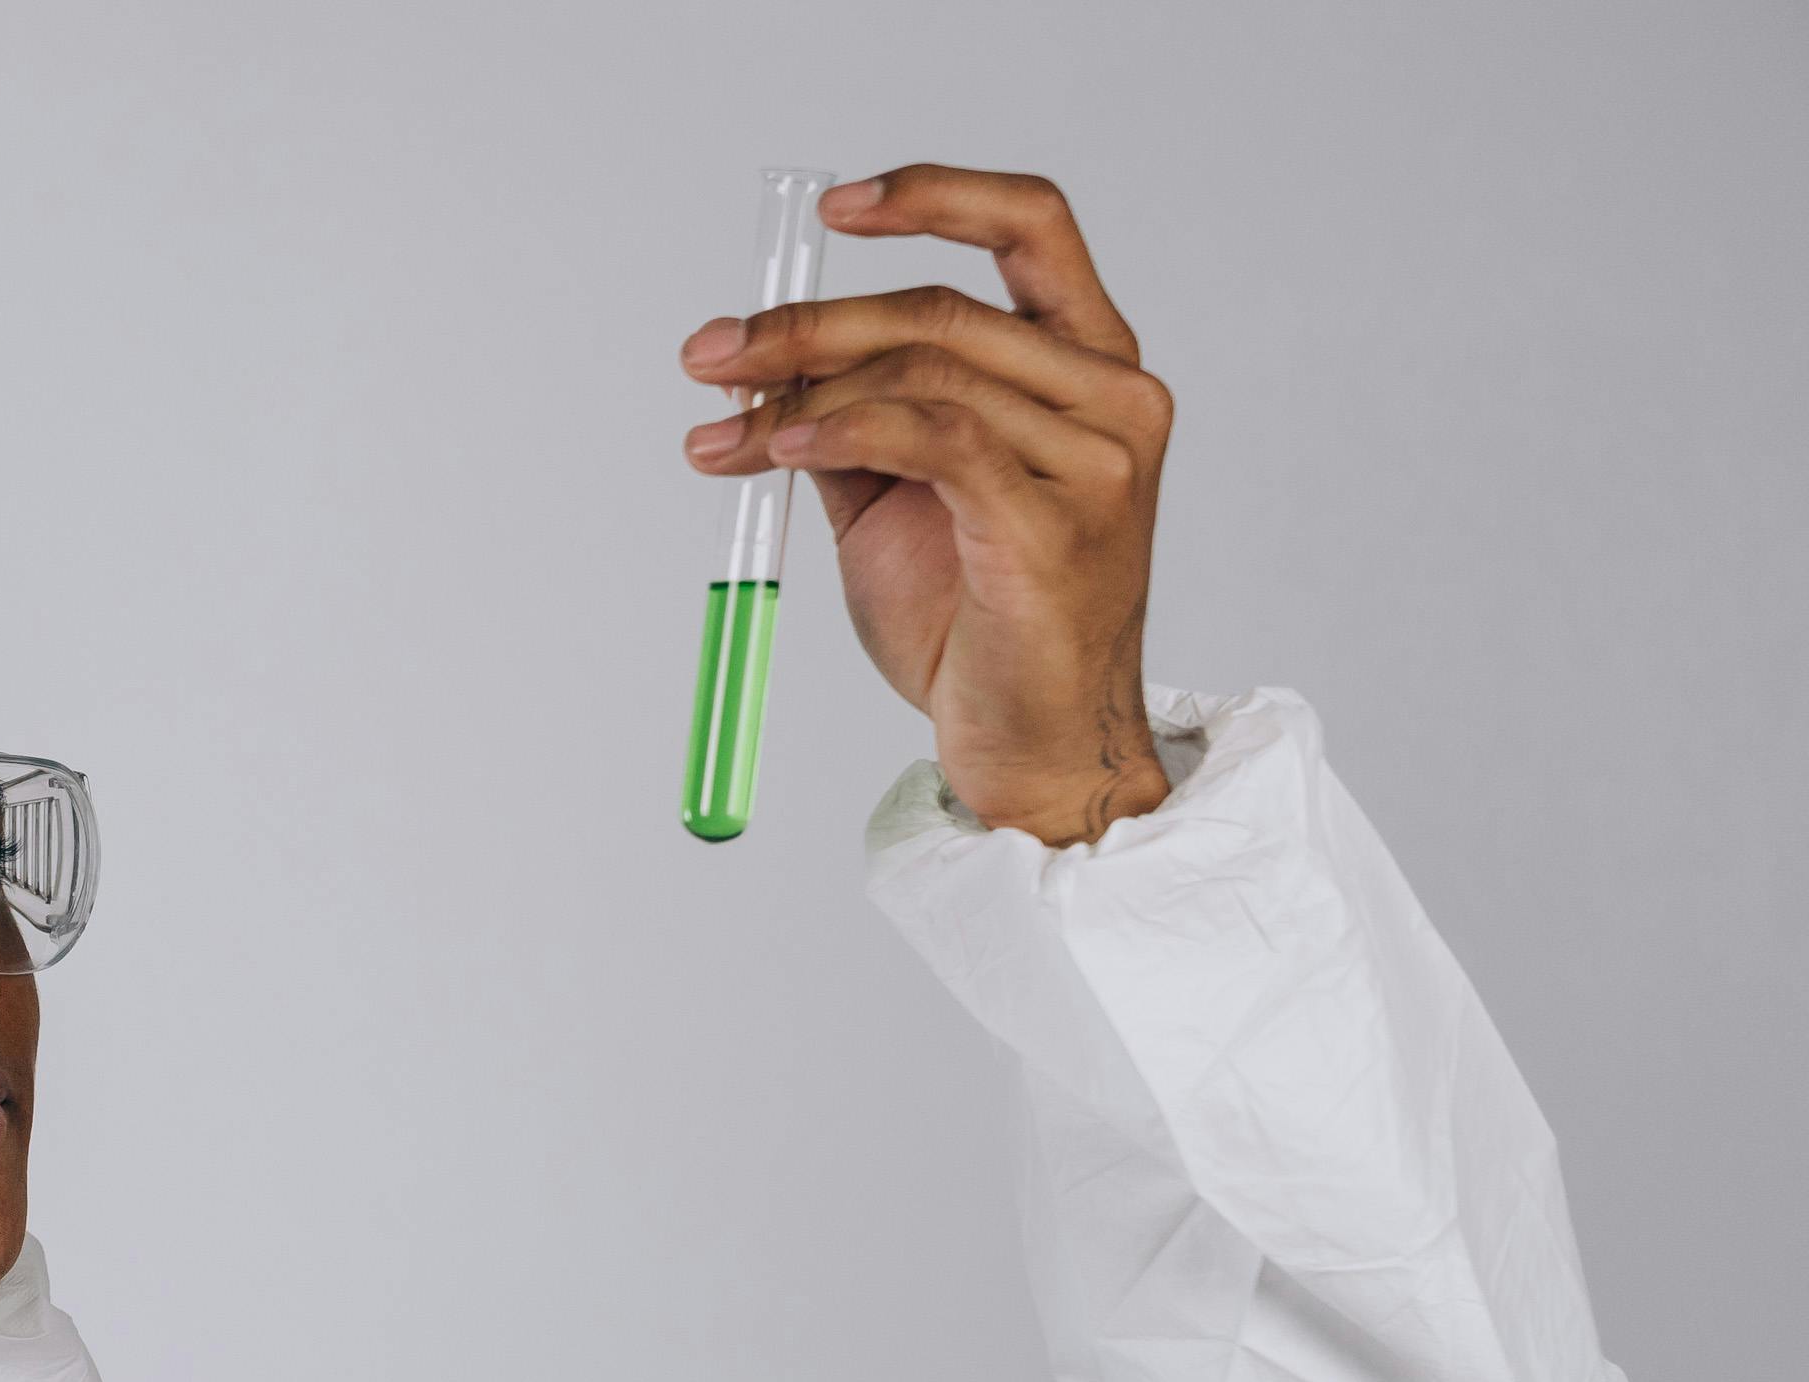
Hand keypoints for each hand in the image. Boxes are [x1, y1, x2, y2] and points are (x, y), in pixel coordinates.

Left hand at [680, 164, 1172, 845]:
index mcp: (1090, 366)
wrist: (1024, 745)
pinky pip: (932, 442)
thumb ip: (852, 420)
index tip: (828, 212)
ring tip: (716, 433)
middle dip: (804, 328)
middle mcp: (1111, 397)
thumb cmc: (971, 624)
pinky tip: (776, 450)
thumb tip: (757, 367)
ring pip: (925, 374)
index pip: (1030, 227)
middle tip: (708, 355)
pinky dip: (838, 432)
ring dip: (795, 396)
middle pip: (941, 310)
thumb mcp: (896, 501)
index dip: (932, 198)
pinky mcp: (1049, 528)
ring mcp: (1094, 462)